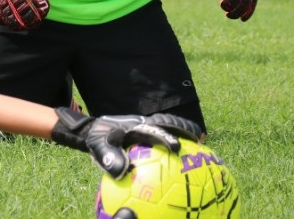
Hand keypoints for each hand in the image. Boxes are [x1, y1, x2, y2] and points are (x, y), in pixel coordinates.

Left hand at [50, 107, 202, 178]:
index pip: (152, 131)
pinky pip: (163, 134)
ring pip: (168, 126)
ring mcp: (147, 127)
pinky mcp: (147, 133)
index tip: (176, 146)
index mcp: (134, 127)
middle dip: (183, 128)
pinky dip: (176, 138)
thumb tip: (123, 171)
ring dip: (183, 131)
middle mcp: (144, 124)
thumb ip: (109, 158)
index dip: (165, 137)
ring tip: (200, 141)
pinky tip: (184, 156)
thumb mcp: (98, 147)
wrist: (93, 130)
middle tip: (200, 136)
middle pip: (167, 123)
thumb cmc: (97, 139)